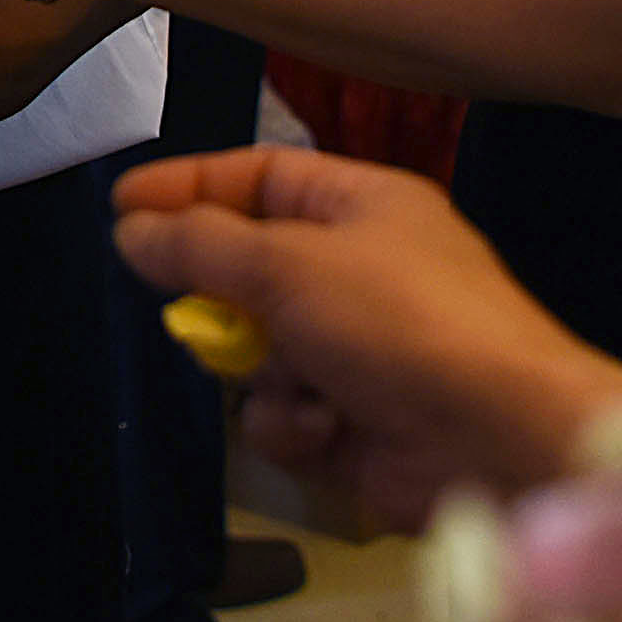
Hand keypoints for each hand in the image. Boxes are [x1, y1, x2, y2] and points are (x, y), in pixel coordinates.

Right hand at [110, 147, 621, 528]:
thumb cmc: (401, 325)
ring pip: (259, 351)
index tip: (121, 209)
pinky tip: (324, 430)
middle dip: (222, 299)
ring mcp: (362, 352)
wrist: (500, 442)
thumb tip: (131, 231)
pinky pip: (286, 413)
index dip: (190, 188)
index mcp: (365, 207)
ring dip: (261, 372)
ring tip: (292, 382)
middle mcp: (364, 272)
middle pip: (251, 270)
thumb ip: (199, 246)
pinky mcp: (357, 423)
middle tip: (194, 314)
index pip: (262, 179)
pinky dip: (293, 423)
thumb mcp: (289, 266)